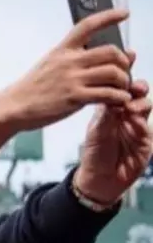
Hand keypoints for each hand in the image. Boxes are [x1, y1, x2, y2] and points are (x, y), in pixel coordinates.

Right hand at [1, 9, 132, 131]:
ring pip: (113, 72)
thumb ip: (77, 59)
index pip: (88, 26)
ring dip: (124, 81)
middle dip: (124, 61)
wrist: (13, 107)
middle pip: (111, 51)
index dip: (108, 16)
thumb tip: (97, 56)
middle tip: (124, 71)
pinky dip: (119, 97)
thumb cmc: (32, 90)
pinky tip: (119, 100)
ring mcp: (72, 79)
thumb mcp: (50, 65)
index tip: (123, 13)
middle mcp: (69, 62)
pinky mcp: (74, 98)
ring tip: (122, 89)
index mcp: (62, 51)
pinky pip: (107, 94)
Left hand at [74, 77, 152, 205]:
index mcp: (111, 110)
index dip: (124, 75)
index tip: (126, 62)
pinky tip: (135, 121)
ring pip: (145, 107)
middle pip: (137, 94)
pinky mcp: (145, 141)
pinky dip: (142, 123)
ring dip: (140, 103)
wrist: (99, 180)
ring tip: (131, 106)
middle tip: (133, 86)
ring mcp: (138, 127)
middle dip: (137, 87)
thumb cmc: (94, 155)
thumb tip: (112, 93)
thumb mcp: (97, 130)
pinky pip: (148, 128)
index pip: (120, 88)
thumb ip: (106, 113)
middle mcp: (126, 115)